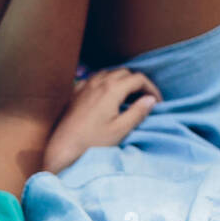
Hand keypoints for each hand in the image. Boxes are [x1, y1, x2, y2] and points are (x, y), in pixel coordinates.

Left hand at [43, 69, 161, 173]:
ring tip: (127, 97)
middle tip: (144, 99)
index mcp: (112, 89)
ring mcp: (85, 85)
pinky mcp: (75, 92)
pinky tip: (105, 96)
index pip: (138, 78)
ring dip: (121, 81)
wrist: (62, 147)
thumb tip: (151, 99)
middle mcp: (98, 82)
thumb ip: (137, 112)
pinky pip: (94, 79)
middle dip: (138, 83)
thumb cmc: (92, 142)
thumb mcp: (120, 130)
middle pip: (125, 72)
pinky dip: (105, 83)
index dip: (151, 88)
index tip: (157, 102)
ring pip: (109, 73)